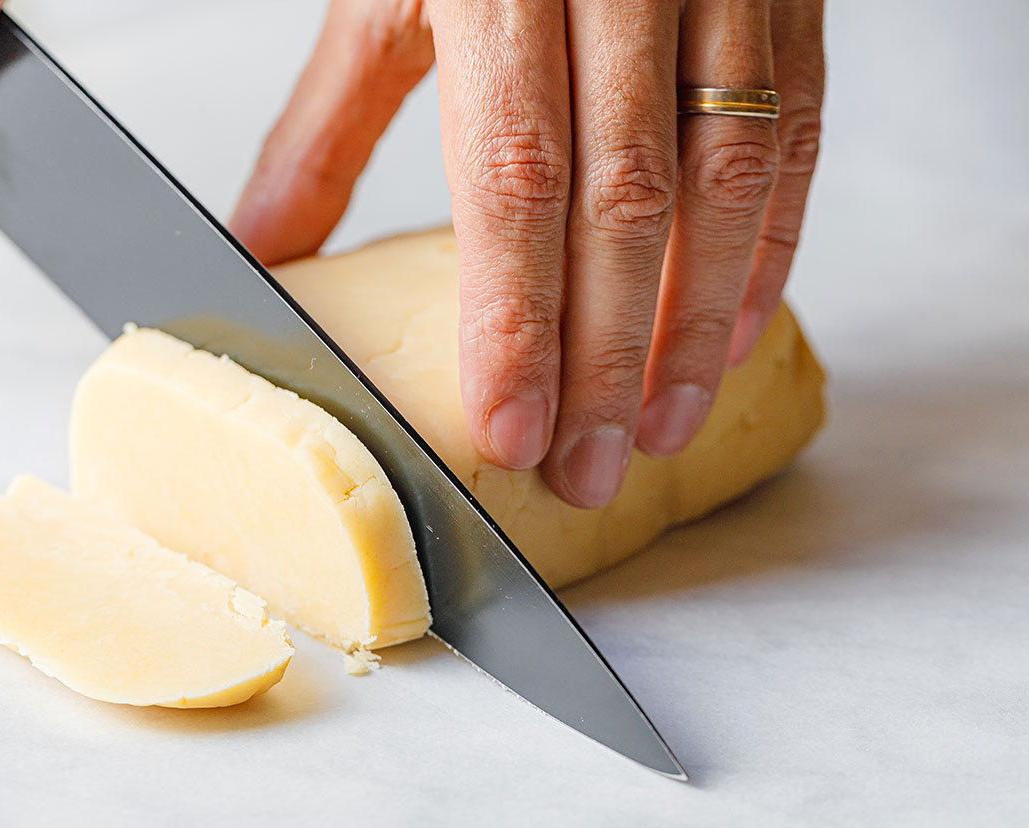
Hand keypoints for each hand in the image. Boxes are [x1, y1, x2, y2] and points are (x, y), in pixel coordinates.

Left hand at [230, 0, 824, 507]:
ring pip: (729, 175)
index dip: (520, 318)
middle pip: (626, 199)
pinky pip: (797, 128)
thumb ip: (326, 128)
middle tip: (591, 466)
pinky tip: (734, 326)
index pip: (516, 176)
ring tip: (663, 427)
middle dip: (610, 355)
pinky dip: (772, 242)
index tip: (513, 427)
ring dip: (698, 322)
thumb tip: (265, 249)